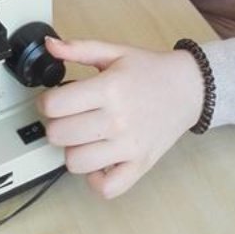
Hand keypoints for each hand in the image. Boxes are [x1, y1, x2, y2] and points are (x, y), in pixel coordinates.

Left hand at [37, 37, 204, 197]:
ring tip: (82, 136)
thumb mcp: (115, 52)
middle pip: (59, 135)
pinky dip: (96, 178)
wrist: (189, 88)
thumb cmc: (150, 71)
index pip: (54, 105)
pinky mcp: (140, 166)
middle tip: (68, 116)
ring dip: (72, 149)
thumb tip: (49, 45)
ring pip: (75, 163)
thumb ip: (79, 48)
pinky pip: (106, 188)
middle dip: (56, 124)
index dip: (45, 102)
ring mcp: (129, 147)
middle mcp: (118, 120)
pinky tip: (97, 160)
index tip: (52, 100)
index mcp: (110, 88)